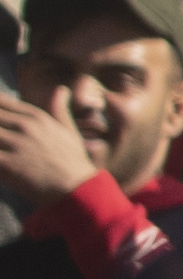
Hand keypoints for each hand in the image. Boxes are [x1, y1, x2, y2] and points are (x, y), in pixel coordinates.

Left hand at [0, 90, 94, 215]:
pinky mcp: (7, 163)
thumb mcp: (69, 131)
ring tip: (0, 148)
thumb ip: (59, 109)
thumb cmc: (74, 163)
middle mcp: (25, 126)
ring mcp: (15, 144)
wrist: (78, 190)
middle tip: (1, 140)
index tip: (0, 122)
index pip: (2, 102)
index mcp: (37, 117)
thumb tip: (61, 89)